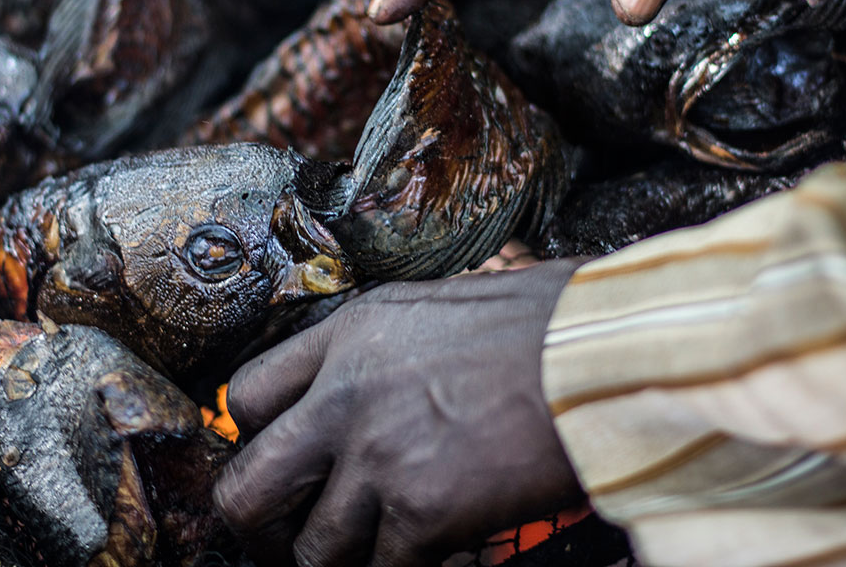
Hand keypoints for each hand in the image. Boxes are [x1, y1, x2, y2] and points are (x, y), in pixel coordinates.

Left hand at [212, 260, 586, 566]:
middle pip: (246, 491)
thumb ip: (376, 348)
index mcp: (346, 337)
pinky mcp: (424, 515)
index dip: (252, 441)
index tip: (280, 463)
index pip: (242, 399)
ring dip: (336, 561)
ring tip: (371, 552)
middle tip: (291, 538)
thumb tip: (358, 385)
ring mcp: (379, 460)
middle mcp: (344, 399)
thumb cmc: (542, 321)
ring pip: (311, 552)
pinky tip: (437, 556)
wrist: (603, 353)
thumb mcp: (434, 304)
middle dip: (261, 528)